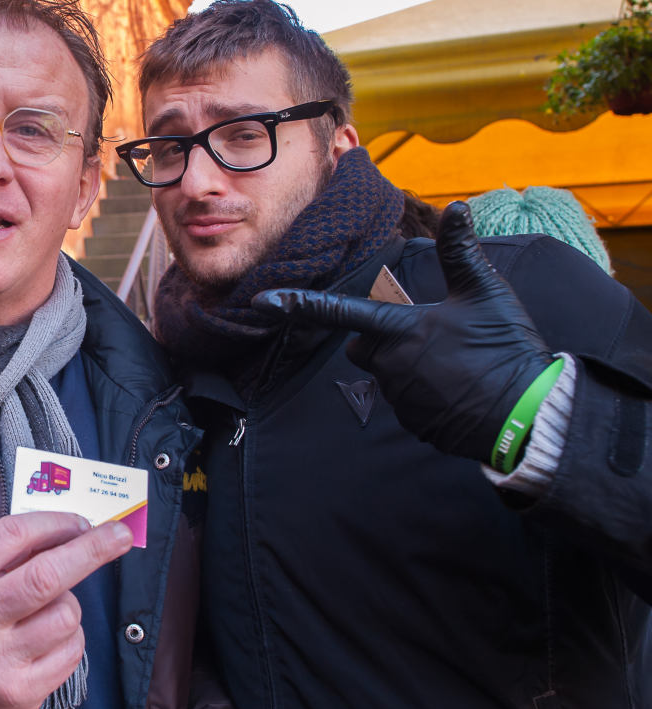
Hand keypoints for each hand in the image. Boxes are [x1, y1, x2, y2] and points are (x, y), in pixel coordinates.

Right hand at [0, 511, 132, 708]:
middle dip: (92, 550)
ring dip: (70, 605)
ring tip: (47, 612)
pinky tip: (48, 641)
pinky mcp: (21, 691)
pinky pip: (72, 650)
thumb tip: (73, 531)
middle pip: (46, 576)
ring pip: (67, 614)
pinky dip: (70, 638)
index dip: (55, 523)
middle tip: (120, 534)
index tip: (82, 522)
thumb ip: (9, 554)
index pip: (13, 536)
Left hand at [250, 201, 553, 464]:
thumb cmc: (504, 349)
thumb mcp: (485, 294)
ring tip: (454, 362)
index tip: (263, 302)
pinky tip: (456, 388)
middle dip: (383, 337)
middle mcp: (389, 365)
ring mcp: (400, 397)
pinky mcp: (413, 423)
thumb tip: (457, 207)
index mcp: (400, 330)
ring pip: (387, 372)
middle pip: (364, 346)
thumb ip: (462, 252)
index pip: (340, 313)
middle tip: (430, 334)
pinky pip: (407, 400)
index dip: (299, 305)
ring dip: (407, 365)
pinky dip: (424, 392)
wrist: (524, 414)